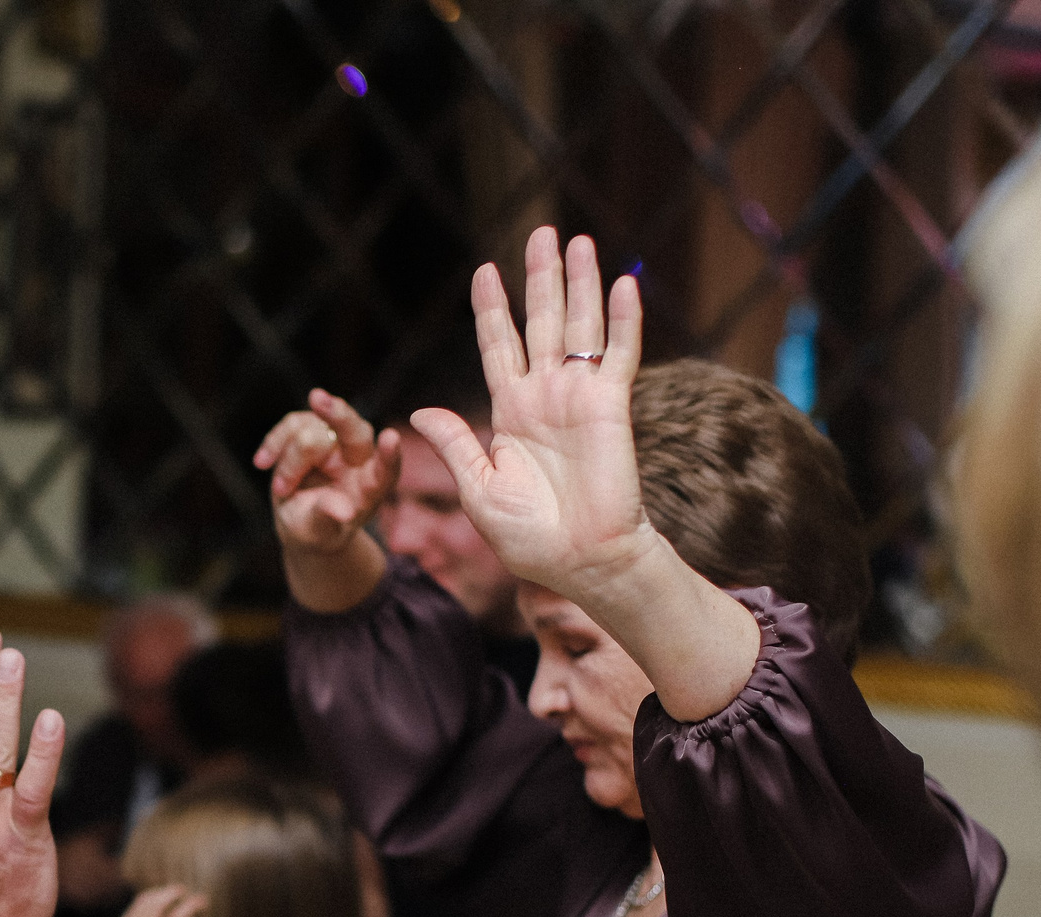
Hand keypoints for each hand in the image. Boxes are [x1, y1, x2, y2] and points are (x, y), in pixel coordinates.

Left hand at [108, 885, 206, 916]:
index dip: (190, 907)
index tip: (200, 900)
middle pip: (156, 905)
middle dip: (170, 894)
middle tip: (182, 890)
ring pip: (141, 904)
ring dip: (157, 895)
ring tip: (170, 893)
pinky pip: (132, 912)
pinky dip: (144, 903)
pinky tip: (155, 902)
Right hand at [252, 391, 401, 611]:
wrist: (300, 521)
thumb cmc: (317, 530)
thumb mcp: (318, 531)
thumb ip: (328, 516)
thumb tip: (342, 509)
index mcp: (371, 487)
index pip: (386, 470)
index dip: (388, 455)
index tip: (390, 438)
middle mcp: (358, 459)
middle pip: (354, 430)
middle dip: (337, 414)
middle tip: (316, 398)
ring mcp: (335, 441)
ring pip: (311, 431)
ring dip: (289, 462)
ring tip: (280, 492)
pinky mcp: (312, 430)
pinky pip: (292, 424)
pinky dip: (274, 443)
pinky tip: (262, 462)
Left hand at [410, 227, 658, 606]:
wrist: (578, 560)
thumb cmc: (528, 537)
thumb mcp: (477, 489)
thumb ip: (454, 445)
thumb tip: (417, 411)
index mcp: (509, 413)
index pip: (498, 346)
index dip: (492, 310)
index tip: (484, 271)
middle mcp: (544, 396)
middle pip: (539, 322)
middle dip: (539, 277)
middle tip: (540, 232)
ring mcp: (579, 397)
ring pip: (579, 326)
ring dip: (580, 283)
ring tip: (578, 241)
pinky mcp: (612, 406)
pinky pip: (619, 353)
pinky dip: (623, 319)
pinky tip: (622, 282)